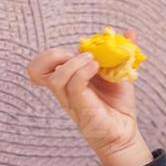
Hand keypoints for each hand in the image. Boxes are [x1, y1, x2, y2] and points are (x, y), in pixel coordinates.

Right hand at [27, 31, 147, 165]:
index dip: (60, 50)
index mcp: (67, 77)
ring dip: (72, 62)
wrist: (125, 132)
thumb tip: (130, 32)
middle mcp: (62, 88)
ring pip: (52, 76)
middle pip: (35, 67)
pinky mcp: (79, 107)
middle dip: (53, 54)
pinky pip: (72, 85)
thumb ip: (122, 53)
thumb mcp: (121, 73)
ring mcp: (68, 98)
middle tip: (81, 55)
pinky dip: (82, 72)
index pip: (45, 60)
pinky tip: (96, 68)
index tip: (88, 49)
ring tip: (92, 61)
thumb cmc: (119, 105)